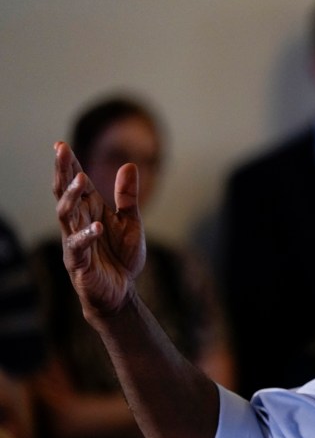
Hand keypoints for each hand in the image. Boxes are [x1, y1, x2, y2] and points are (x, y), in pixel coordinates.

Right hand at [52, 141, 145, 319]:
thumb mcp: (130, 222)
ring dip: (71, 197)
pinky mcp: (79, 262)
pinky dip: (87, 235)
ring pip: (66, 215)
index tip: (61, 145)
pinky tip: (96, 225)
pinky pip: (78, 246)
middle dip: (62, 171)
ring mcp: (75, 242)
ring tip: (79, 180)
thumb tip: (129, 165)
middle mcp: (78, 223)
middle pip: (64, 193)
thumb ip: (127, 197)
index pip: (76, 184)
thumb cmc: (121, 257)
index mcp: (89, 211)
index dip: (69, 165)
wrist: (120, 293)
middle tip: (60, 150)